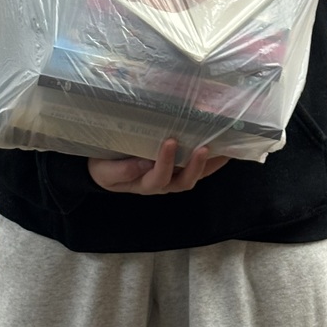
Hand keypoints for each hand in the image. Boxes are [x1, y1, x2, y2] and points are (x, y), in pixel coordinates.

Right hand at [88, 138, 228, 194]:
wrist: (102, 167)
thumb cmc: (103, 168)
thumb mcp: (104, 171)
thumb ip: (120, 171)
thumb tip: (142, 164)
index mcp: (145, 184)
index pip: (158, 178)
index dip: (166, 163)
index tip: (169, 142)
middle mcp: (163, 183)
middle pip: (183, 182)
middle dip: (195, 167)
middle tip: (203, 148)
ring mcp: (172, 176)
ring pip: (194, 175)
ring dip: (209, 164)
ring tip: (222, 148)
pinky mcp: (178, 166)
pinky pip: (197, 166)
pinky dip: (212, 160)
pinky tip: (224, 147)